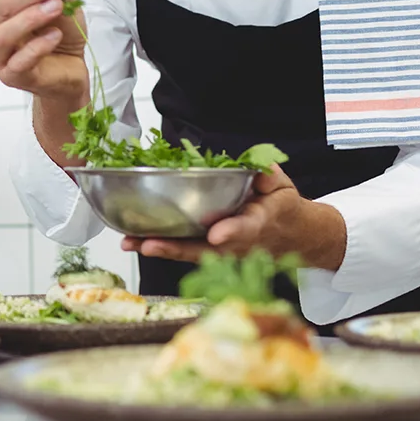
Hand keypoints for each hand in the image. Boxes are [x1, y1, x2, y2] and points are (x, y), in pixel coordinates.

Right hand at [0, 0, 88, 103]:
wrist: (69, 68)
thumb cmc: (56, 34)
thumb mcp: (62, 2)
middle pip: (2, 5)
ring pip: (2, 34)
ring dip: (31, 17)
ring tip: (57, 7)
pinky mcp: (10, 76)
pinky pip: (18, 62)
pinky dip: (38, 46)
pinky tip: (55, 36)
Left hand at [120, 166, 347, 270]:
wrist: (288, 236)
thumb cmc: (281, 207)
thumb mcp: (283, 187)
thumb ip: (270, 177)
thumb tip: (263, 168)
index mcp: (257, 223)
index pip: (245, 229)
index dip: (231, 232)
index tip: (217, 235)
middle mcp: (234, 243)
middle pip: (203, 248)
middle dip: (175, 248)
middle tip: (149, 244)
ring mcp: (219, 250)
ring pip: (187, 252)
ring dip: (159, 248)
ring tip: (131, 243)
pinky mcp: (207, 250)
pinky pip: (182, 249)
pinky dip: (159, 246)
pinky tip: (135, 241)